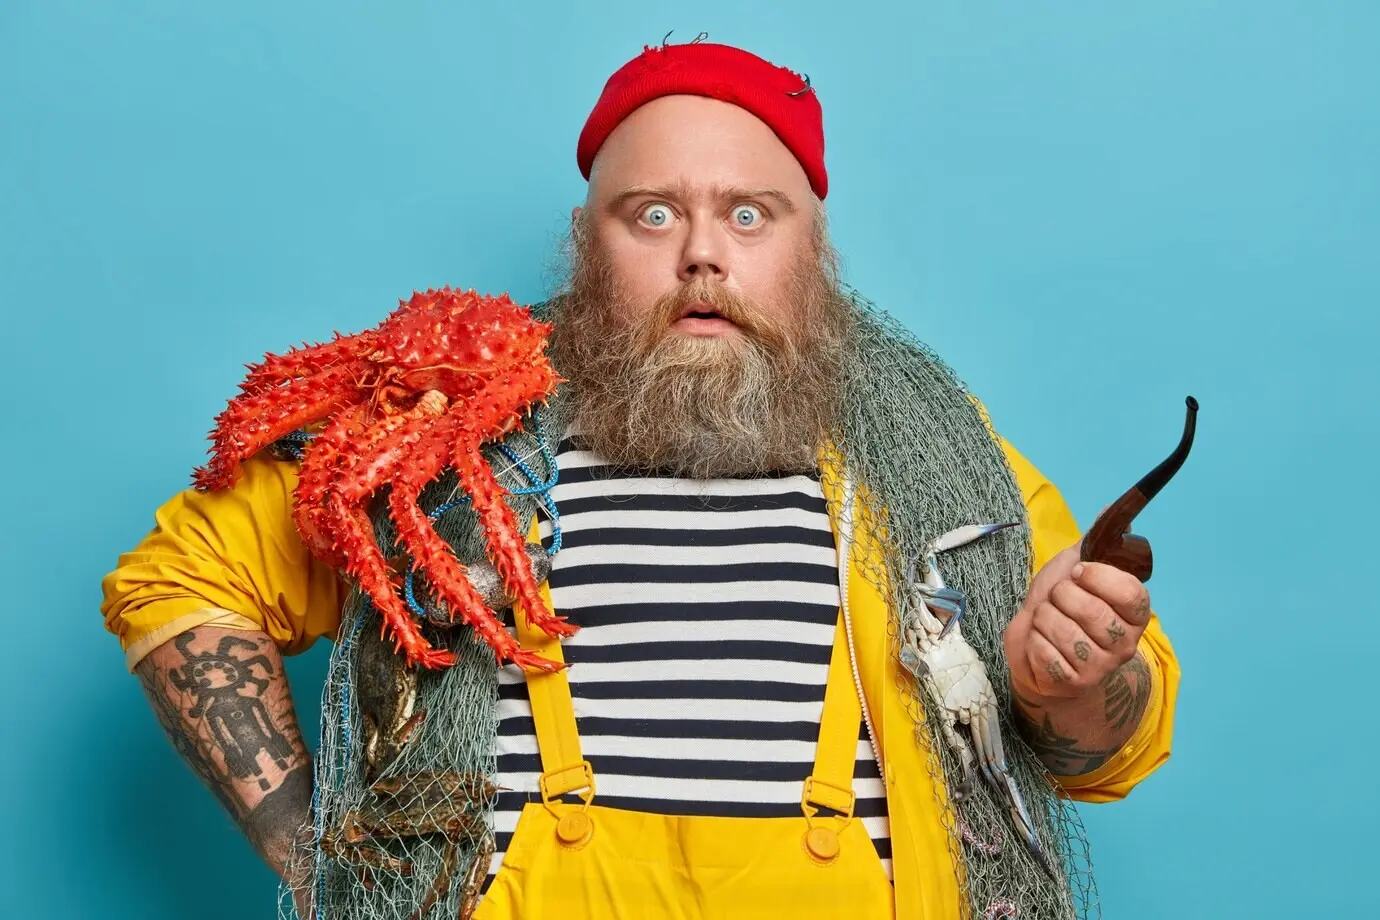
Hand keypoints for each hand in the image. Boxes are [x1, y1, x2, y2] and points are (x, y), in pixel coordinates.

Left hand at [1003, 541, 1152, 703]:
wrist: (1037, 650)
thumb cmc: (1061, 606)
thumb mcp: (1076, 567)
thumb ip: (1096, 542)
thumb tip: (1113, 507)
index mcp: (1135, 613)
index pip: (1129, 592)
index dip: (1097, 577)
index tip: (1079, 573)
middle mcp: (1125, 643)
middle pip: (1091, 611)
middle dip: (1061, 597)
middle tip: (1059, 600)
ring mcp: (1100, 667)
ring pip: (1061, 629)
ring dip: (1043, 619)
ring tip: (1047, 621)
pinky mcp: (1073, 683)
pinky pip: (1044, 651)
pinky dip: (1033, 641)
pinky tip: (1041, 643)